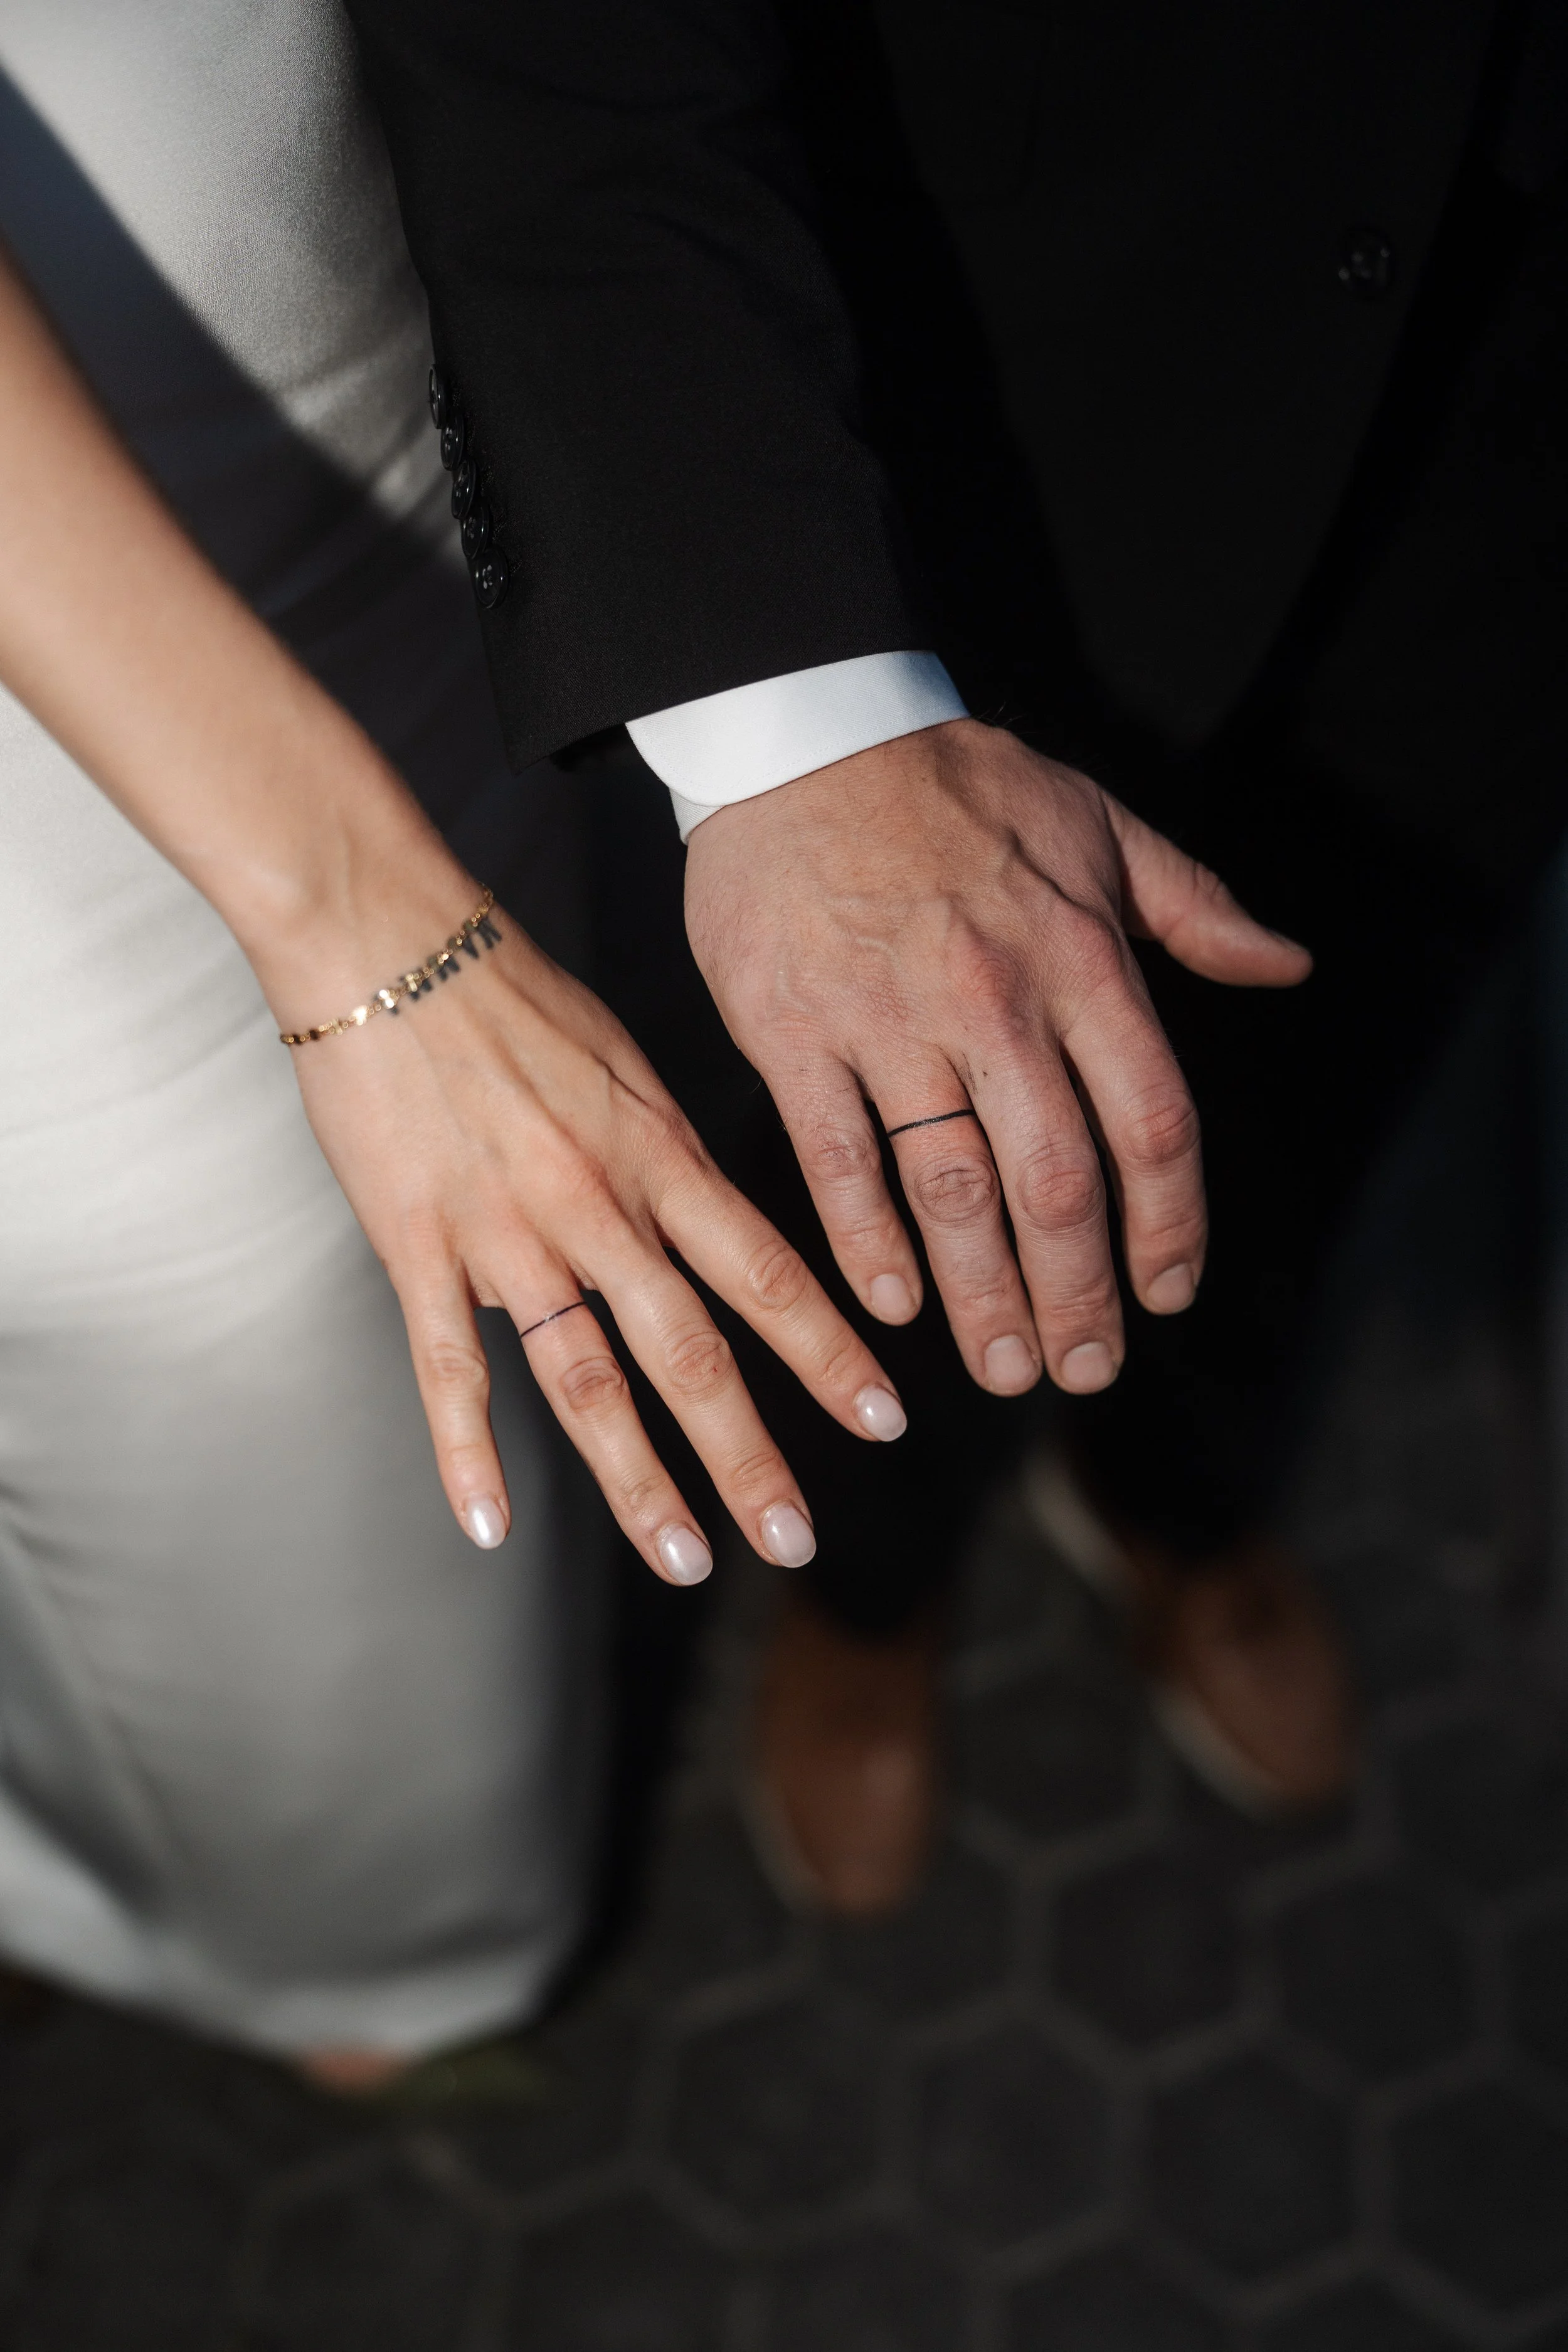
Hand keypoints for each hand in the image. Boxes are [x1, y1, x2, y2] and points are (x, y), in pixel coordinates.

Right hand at [279, 894, 905, 1580]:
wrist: (385, 936)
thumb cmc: (511, 990)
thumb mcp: (626, 1063)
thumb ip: (664, 1156)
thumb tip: (701, 1225)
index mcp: (659, 1155)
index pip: (767, 1272)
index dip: (831, 1352)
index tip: (885, 1419)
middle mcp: (600, 1205)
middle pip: (692, 1351)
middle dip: (751, 1455)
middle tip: (797, 1540)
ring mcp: (508, 1231)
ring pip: (588, 1378)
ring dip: (640, 1480)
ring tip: (686, 1560)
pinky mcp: (418, 1244)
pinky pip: (448, 1366)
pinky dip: (467, 1451)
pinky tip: (489, 1526)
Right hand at [683, 718, 1309, 1396]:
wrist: (804, 733)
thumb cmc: (957, 784)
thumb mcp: (1099, 824)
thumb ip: (1195, 909)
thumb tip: (1287, 965)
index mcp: (1082, 959)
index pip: (1152, 1124)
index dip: (1170, 1226)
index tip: (1167, 1293)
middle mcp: (996, 1001)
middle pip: (1058, 1183)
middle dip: (1078, 1297)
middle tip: (1082, 1370)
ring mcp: (889, 1021)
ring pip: (952, 1189)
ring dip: (984, 1294)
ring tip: (1001, 1366)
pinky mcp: (795, 1032)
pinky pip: (838, 1159)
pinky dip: (868, 1243)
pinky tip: (895, 1305)